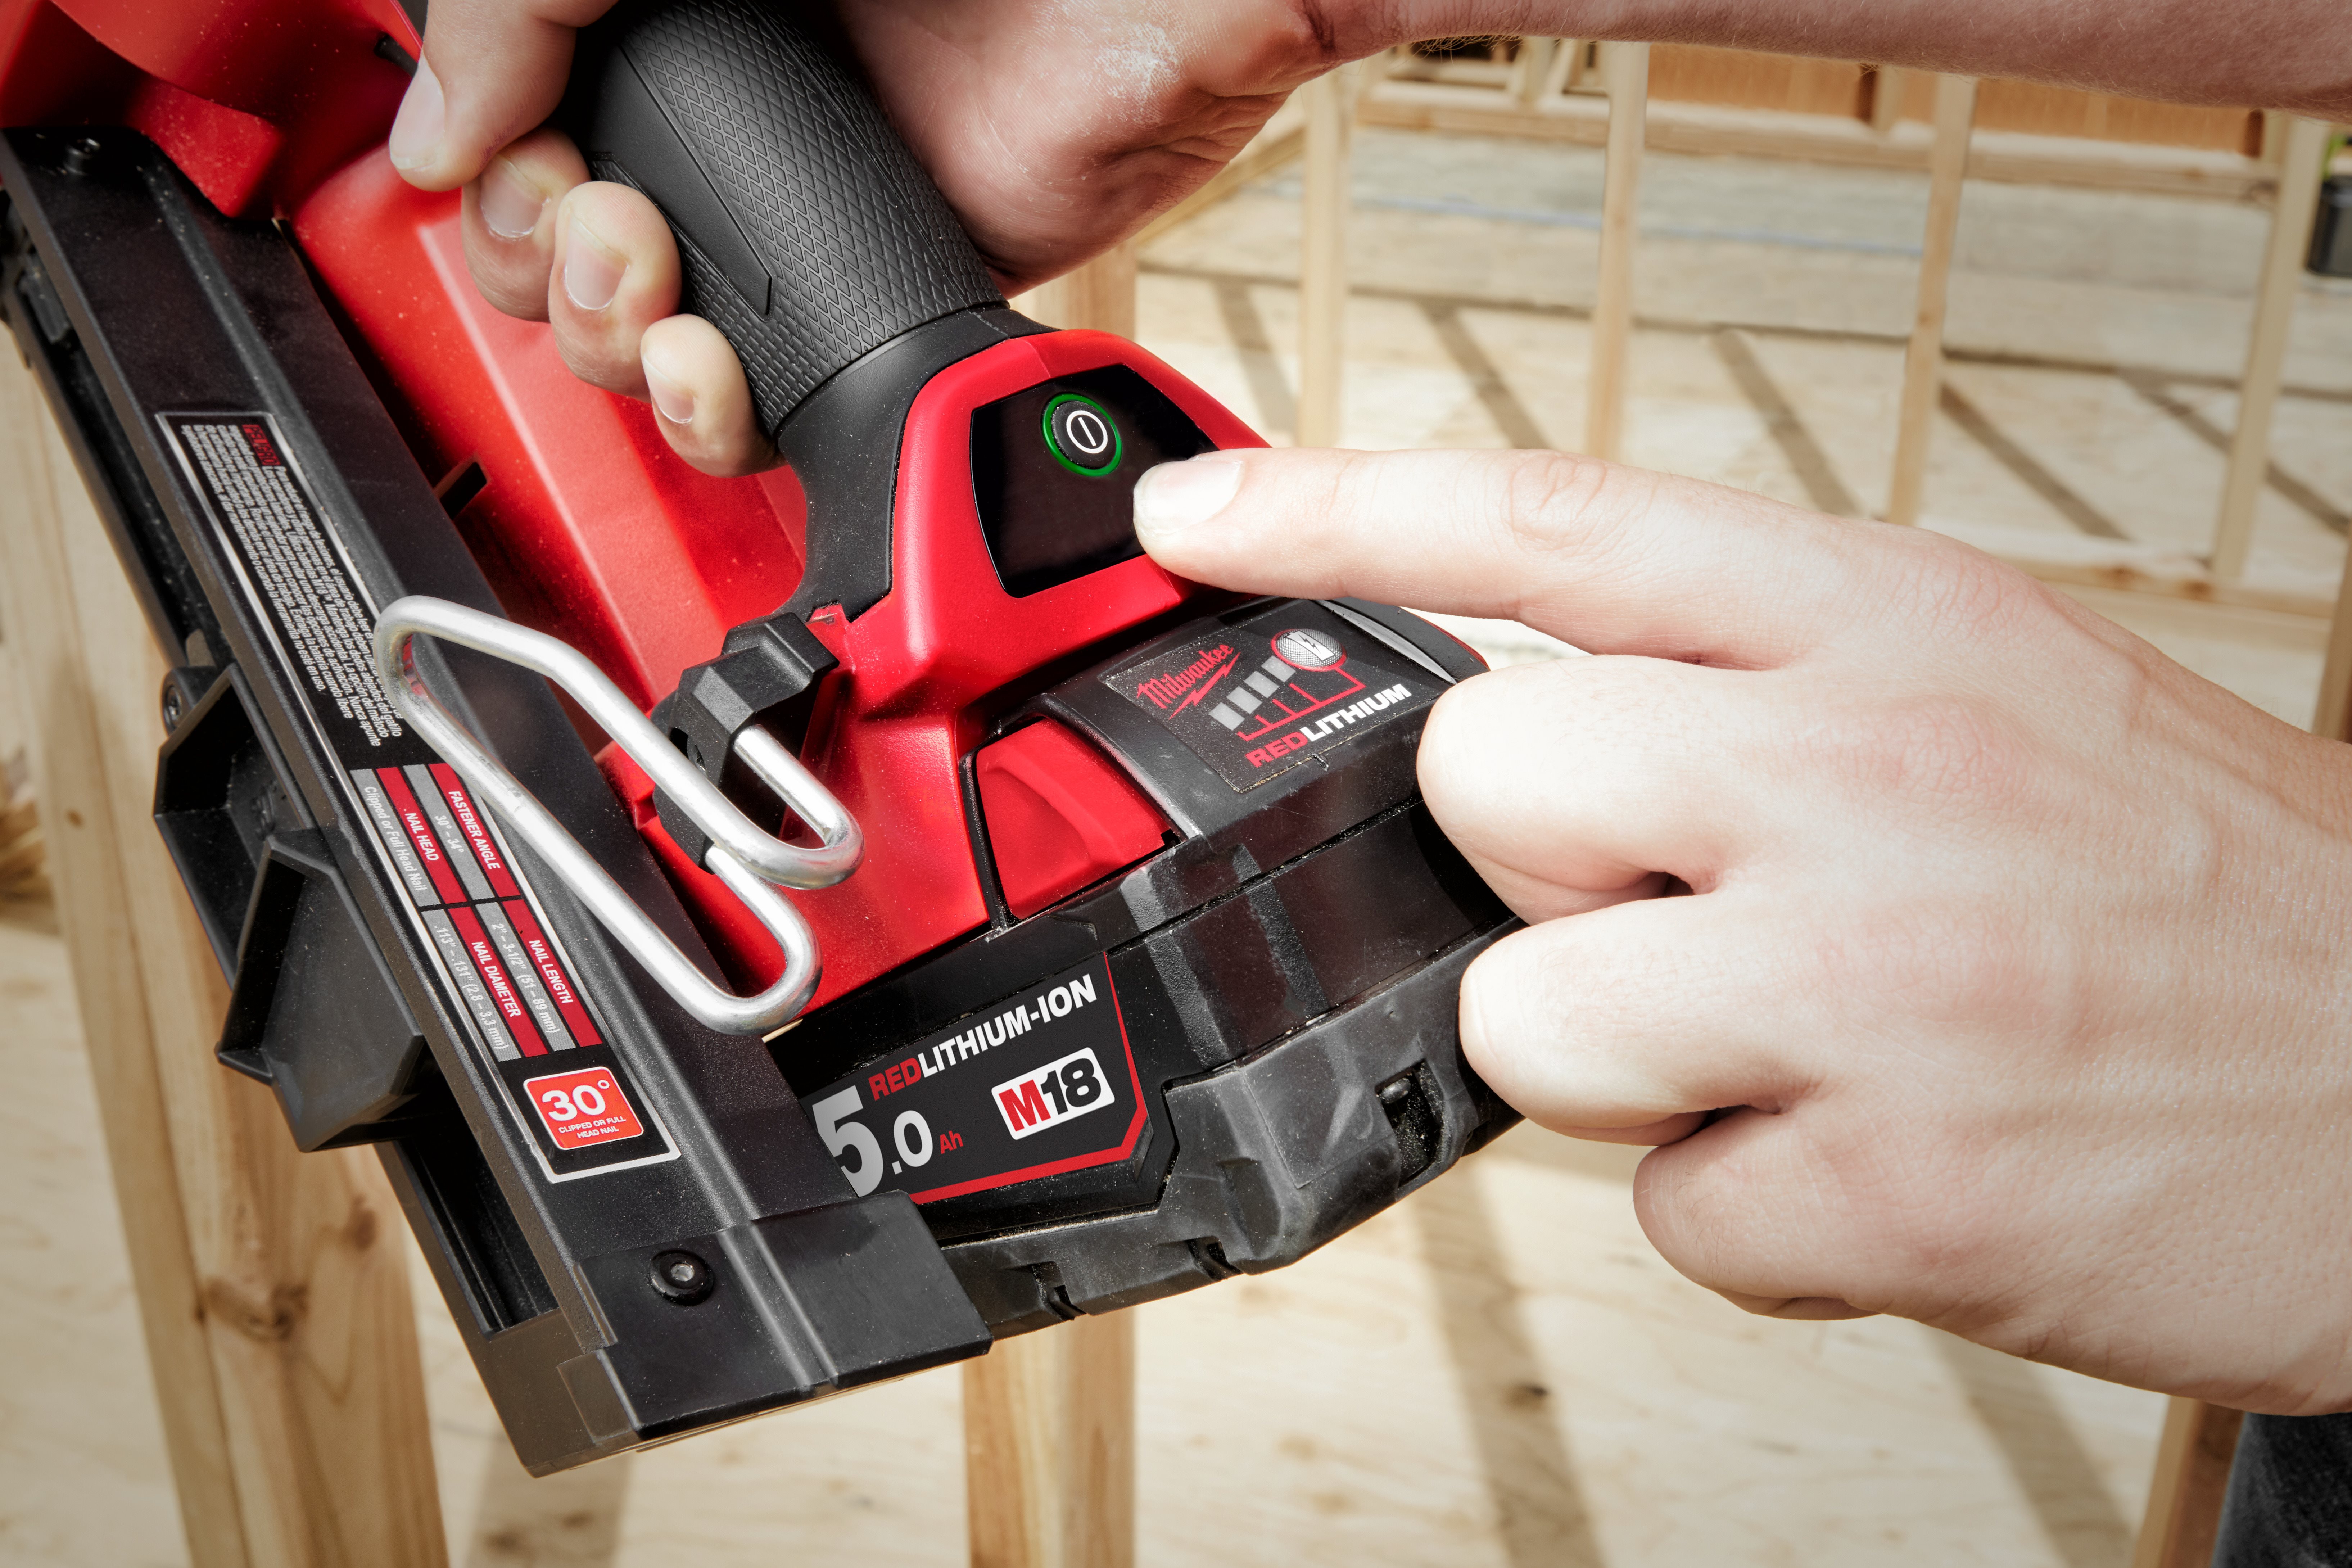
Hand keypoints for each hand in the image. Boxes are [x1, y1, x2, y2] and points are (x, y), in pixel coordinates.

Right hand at [383, 0, 1332, 474]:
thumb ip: (529, 2)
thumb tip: (431, 141)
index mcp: (672, 21)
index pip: (511, 126)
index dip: (484, 171)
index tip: (515, 165)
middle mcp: (726, 115)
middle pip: (552, 248)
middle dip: (549, 267)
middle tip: (614, 236)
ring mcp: (801, 217)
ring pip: (644, 341)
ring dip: (621, 351)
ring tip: (667, 309)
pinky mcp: (881, 295)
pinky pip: (767, 400)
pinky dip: (724, 413)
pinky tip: (724, 373)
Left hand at [1133, 446, 2351, 1414]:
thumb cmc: (2188, 889)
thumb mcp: (1989, 689)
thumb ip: (1753, 677)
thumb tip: (1532, 713)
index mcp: (1887, 625)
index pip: (1546, 522)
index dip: (1334, 509)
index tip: (1197, 519)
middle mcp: (1862, 770)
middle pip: (1480, 782)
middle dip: (1534, 872)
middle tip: (1685, 907)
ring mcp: (1871, 980)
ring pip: (1525, 1017)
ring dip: (1628, 1057)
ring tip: (1789, 1048)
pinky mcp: (1887, 1183)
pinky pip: (1664, 1207)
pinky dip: (1749, 1209)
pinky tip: (1875, 1157)